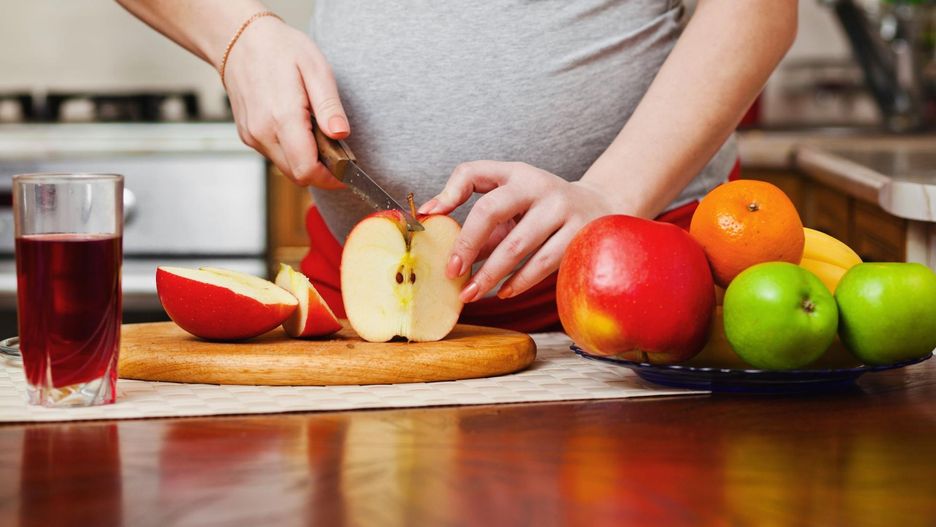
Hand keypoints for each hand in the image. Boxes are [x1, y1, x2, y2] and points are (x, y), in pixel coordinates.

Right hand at [223, 17, 347, 187]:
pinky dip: (292, 152)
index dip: (331, 178)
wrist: (239, 39)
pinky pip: (275, 156)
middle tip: (338, 151)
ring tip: (317, 133)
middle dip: (322, 171)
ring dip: (307, 161)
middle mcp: (262, 132)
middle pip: (298, 175)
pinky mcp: (248, 135)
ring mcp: (252, 135)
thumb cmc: (279, 49)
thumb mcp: (315, 69)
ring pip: (286, 168)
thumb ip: (329, 106)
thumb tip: (341, 135)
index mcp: (282, 117)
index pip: (307, 170)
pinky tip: (299, 129)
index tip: (347, 171)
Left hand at [418, 161, 617, 302]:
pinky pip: (543, 263)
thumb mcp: (512, 196)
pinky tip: (503, 293)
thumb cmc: (542, 206)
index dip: (449, 195)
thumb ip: (476, 210)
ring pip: (517, 246)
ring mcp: (561, 209)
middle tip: (450, 272)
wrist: (599, 207)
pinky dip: (519, 281)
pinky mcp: (579, 234)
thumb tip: (432, 220)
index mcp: (516, 173)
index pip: (473, 174)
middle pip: (491, 211)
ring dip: (490, 274)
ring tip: (470, 293)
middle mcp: (538, 186)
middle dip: (466, 244)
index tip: (430, 219)